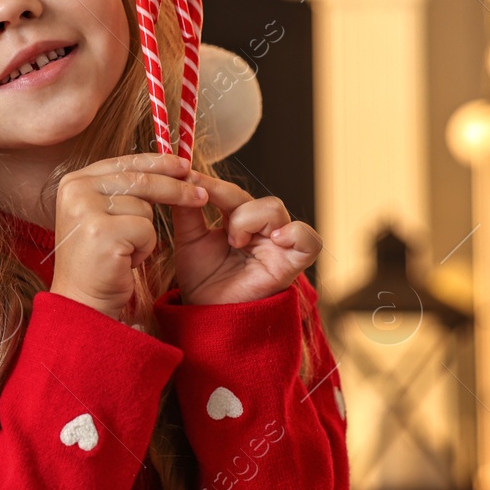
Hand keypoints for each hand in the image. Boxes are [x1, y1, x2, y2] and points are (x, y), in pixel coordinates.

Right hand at [48, 153, 206, 318]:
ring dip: (146, 232)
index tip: (184, 166)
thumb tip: (167, 165)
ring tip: (125, 249)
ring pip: (145, 207)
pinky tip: (125, 260)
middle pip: (139, 180)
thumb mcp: (104, 214)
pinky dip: (145, 248)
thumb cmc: (99, 260)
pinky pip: (146, 229)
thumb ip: (123, 189)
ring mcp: (86, 210)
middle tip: (201, 195)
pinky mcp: (102, 232)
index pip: (124, 162)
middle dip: (175, 188)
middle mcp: (75, 190)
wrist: (82, 300)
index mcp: (74, 182)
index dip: (157, 163)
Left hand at [170, 171, 321, 305]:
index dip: (210, 184)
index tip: (186, 176)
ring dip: (249, 218)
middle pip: (252, 194)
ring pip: (275, 209)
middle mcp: (262, 230)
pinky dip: (292, 234)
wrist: (206, 314)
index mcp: (239, 220)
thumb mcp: (189, 239)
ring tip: (234, 242)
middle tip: (207, 210)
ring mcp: (279, 245)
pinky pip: (308, 240)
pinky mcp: (292, 264)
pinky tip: (272, 240)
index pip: (230, 192)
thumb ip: (186, 210)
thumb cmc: (201, 279)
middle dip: (226, 197)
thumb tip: (180, 178)